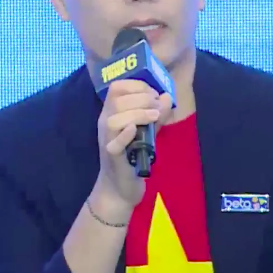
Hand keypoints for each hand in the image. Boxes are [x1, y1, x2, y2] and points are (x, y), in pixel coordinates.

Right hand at [95, 79, 173, 206]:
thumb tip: (167, 96)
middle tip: (157, 108)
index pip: (116, 88)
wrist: (120, 187)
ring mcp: (107, 140)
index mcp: (112, 113)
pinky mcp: (112, 157)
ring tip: (155, 117)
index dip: (137, 85)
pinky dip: (126, 134)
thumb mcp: (147, 130)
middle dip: (142, 98)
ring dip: (138, 113)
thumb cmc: (133, 156)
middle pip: (117, 100)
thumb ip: (157, 113)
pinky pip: (114, 143)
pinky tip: (137, 130)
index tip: (154, 94)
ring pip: (114, 120)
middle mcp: (105, 123)